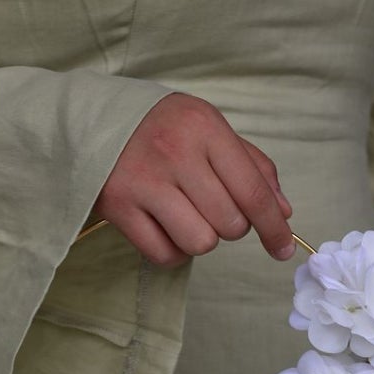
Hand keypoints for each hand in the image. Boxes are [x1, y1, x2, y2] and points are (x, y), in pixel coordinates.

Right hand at [93, 91, 293, 268]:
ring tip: (186, 214)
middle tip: (211, 206)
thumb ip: (250, 166)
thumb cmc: (161, 126)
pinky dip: (173, 250)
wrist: (90, 118)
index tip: (283, 249)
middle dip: (230, 226)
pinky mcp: (119, 208)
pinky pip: (165, 255)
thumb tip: (282, 211)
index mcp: (204, 128)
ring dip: (201, 238)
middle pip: (230, 225)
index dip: (274, 228)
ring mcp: (144, 183)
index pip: (253, 191)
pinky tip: (165, 226)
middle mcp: (175, 153)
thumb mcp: (208, 127)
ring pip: (200, 243)